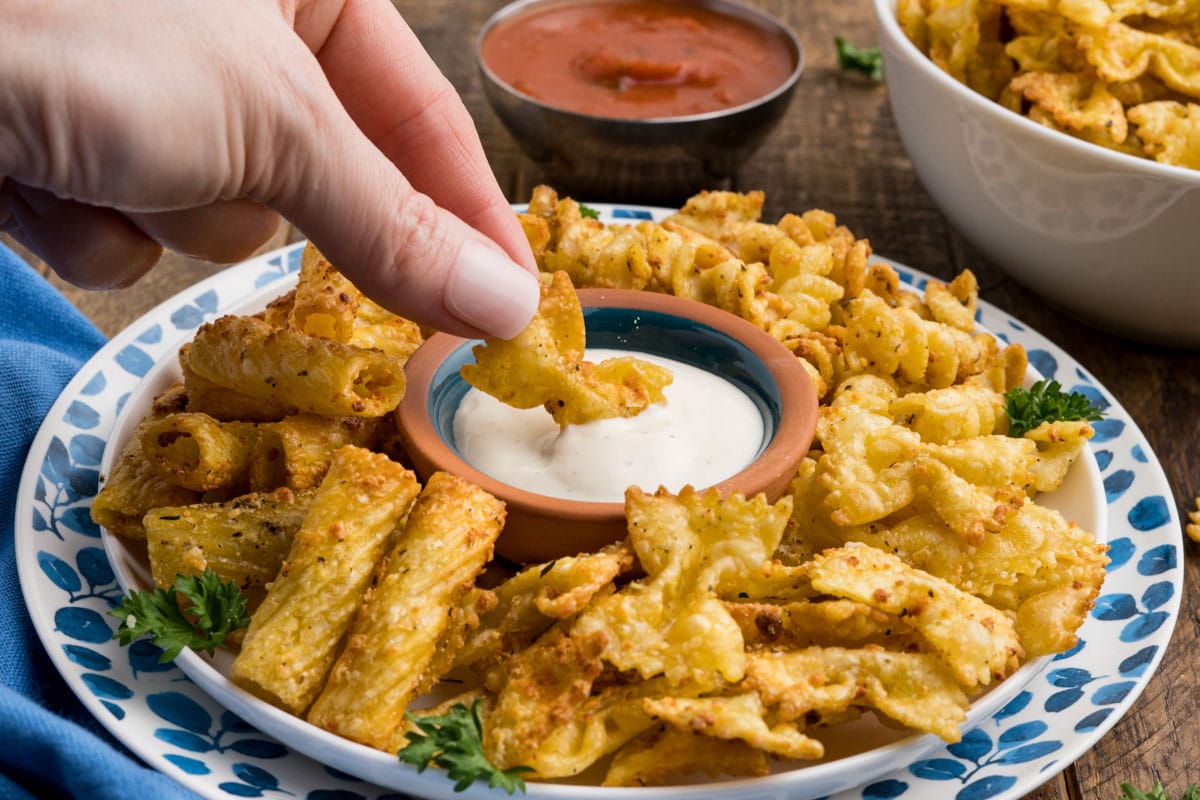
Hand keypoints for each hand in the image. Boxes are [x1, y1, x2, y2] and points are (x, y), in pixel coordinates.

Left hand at [0, 0, 538, 338]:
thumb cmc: (84, 28)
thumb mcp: (268, 120)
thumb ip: (391, 222)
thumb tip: (504, 301)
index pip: (424, 117)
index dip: (466, 217)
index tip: (506, 307)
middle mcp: (233, 32)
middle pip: (320, 180)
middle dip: (265, 200)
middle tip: (242, 200)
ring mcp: (149, 92)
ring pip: (221, 217)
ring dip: (166, 208)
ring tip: (99, 147)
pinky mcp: (77, 147)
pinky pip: (135, 232)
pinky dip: (91, 223)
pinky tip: (37, 169)